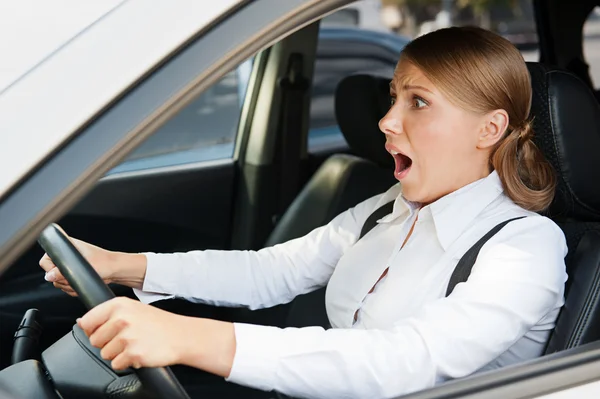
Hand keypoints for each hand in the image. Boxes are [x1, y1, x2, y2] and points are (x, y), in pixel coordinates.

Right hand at [39, 226, 146, 293]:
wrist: (114, 270)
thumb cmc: (104, 263)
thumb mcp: (82, 267)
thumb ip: (63, 272)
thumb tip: (49, 276)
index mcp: (67, 247)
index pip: (45, 260)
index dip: (51, 269)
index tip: (62, 273)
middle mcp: (66, 256)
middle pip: (50, 274)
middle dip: (63, 280)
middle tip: (76, 278)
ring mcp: (69, 267)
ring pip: (58, 282)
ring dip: (68, 286)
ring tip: (81, 281)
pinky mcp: (73, 276)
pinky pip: (66, 287)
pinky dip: (72, 289)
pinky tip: (82, 286)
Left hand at [79, 297, 235, 375]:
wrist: (182, 335)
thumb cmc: (157, 323)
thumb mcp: (132, 309)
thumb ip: (106, 314)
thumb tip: (81, 322)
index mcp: (119, 305)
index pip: (88, 321)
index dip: (94, 329)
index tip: (107, 331)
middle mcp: (122, 319)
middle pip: (94, 340)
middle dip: (108, 343)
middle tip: (128, 338)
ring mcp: (127, 337)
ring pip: (105, 354)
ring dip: (118, 353)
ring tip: (136, 344)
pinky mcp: (133, 354)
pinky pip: (117, 364)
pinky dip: (127, 362)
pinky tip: (140, 352)